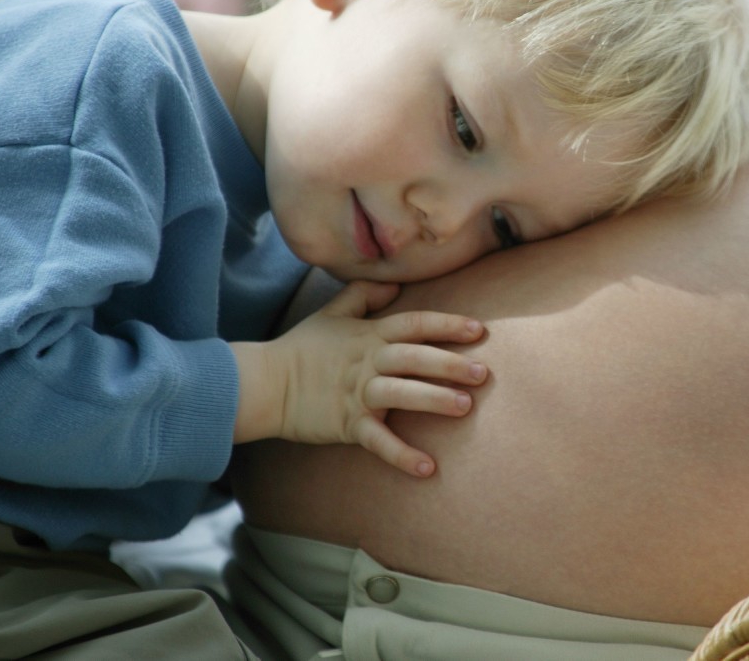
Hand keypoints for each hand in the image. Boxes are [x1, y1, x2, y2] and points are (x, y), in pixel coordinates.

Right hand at [231, 280, 486, 475]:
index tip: (478, 330)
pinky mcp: (347, 423)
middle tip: (483, 373)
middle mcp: (368, 361)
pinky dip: (402, 454)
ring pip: (401, 393)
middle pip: (414, 358)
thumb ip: (364, 294)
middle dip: (450, 364)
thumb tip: (394, 282)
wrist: (265, 383)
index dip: (446, 325)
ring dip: (433, 399)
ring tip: (465, 407)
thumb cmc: (303, 348)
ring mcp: (357, 393)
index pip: (414, 324)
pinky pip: (378, 440)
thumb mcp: (332, 313)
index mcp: (369, 335)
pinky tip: (428, 467)